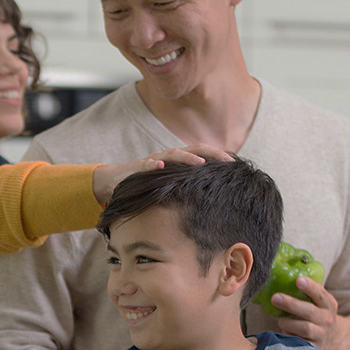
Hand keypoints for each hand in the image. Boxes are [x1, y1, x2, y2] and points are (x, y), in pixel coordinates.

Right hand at [91, 144, 233, 205]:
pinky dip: (152, 164)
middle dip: (211, 153)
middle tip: (228, 161)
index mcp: (177, 161)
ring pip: (172, 154)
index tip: (236, 163)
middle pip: (193, 149)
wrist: (113, 182)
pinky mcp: (136, 168)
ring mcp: (152, 160)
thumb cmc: (145, 186)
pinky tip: (159, 165)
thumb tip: (209, 200)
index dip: (218, 156)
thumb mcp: (168, 187)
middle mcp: (167, 157)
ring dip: (186, 157)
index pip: (202, 154)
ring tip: (200, 163)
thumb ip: (184, 188)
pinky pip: (144, 164)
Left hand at [268, 275, 349, 349]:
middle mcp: (327, 319)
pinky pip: (300, 342)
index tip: (298, 280)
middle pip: (309, 311)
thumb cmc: (319, 314)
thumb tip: (286, 274)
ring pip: (304, 328)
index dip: (310, 287)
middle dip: (291, 304)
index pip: (320, 294)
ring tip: (281, 320)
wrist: (334, 338)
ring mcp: (321, 334)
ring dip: (288, 322)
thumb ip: (309, 291)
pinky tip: (285, 333)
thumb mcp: (321, 302)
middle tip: (275, 297)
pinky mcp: (315, 348)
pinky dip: (289, 336)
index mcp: (328, 304)